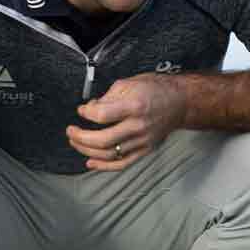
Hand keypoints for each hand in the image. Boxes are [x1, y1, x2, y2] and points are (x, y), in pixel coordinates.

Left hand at [66, 73, 186, 170]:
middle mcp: (138, 126)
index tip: (81, 110)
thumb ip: (107, 97)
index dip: (86, 113)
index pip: (102, 115)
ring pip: (110, 154)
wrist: (180, 103)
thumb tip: (90, 109)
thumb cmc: (154, 89)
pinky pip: (122, 163)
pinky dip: (104, 166)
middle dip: (81, 137)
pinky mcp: (144, 150)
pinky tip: (90, 163)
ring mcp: (142, 141)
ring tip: (75, 142)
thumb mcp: (129, 83)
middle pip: (103, 140)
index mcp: (134, 106)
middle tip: (70, 131)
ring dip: (87, 151)